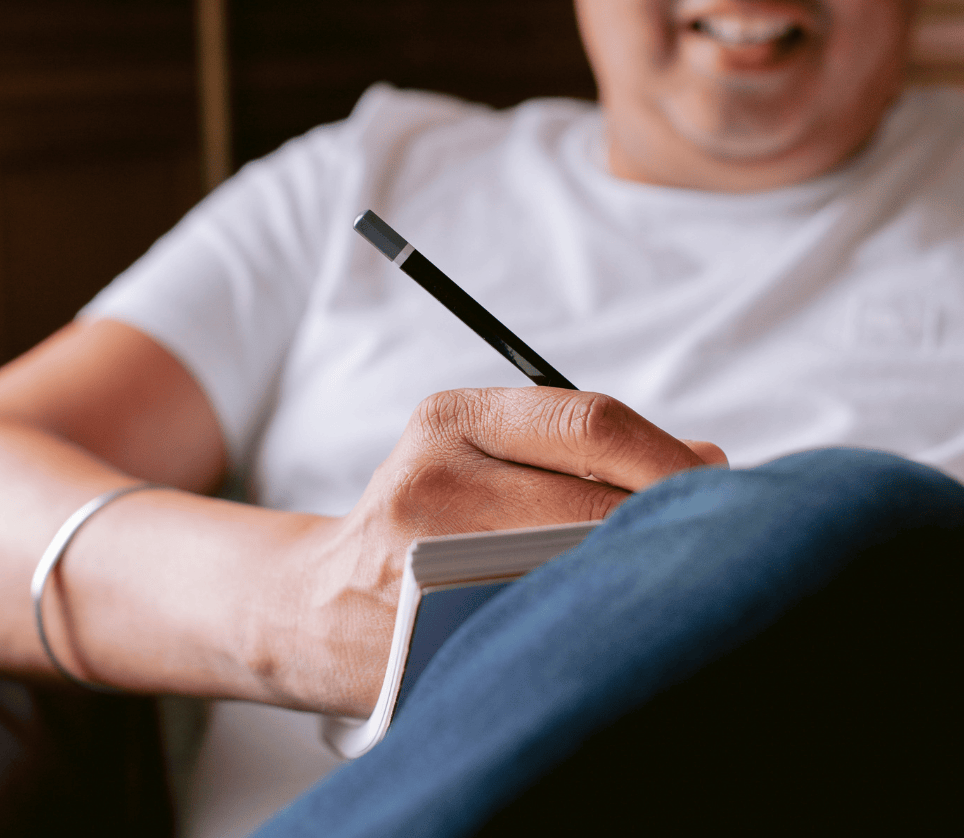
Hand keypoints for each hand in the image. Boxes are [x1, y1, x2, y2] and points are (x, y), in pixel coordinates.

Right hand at [288, 387, 725, 715]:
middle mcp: (432, 473)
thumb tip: (708, 460)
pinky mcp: (431, 629)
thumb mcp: (479, 455)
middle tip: (715, 545)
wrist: (320, 607)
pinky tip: (611, 618)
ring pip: (581, 563)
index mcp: (450, 416)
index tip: (724, 490)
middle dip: (669, 523)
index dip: (671, 463)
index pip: (591, 424)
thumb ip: (581, 450)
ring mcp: (427, 554)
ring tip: (668, 580)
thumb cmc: (423, 523)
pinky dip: (598, 615)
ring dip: (640, 572)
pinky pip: (549, 618)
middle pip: (595, 498)